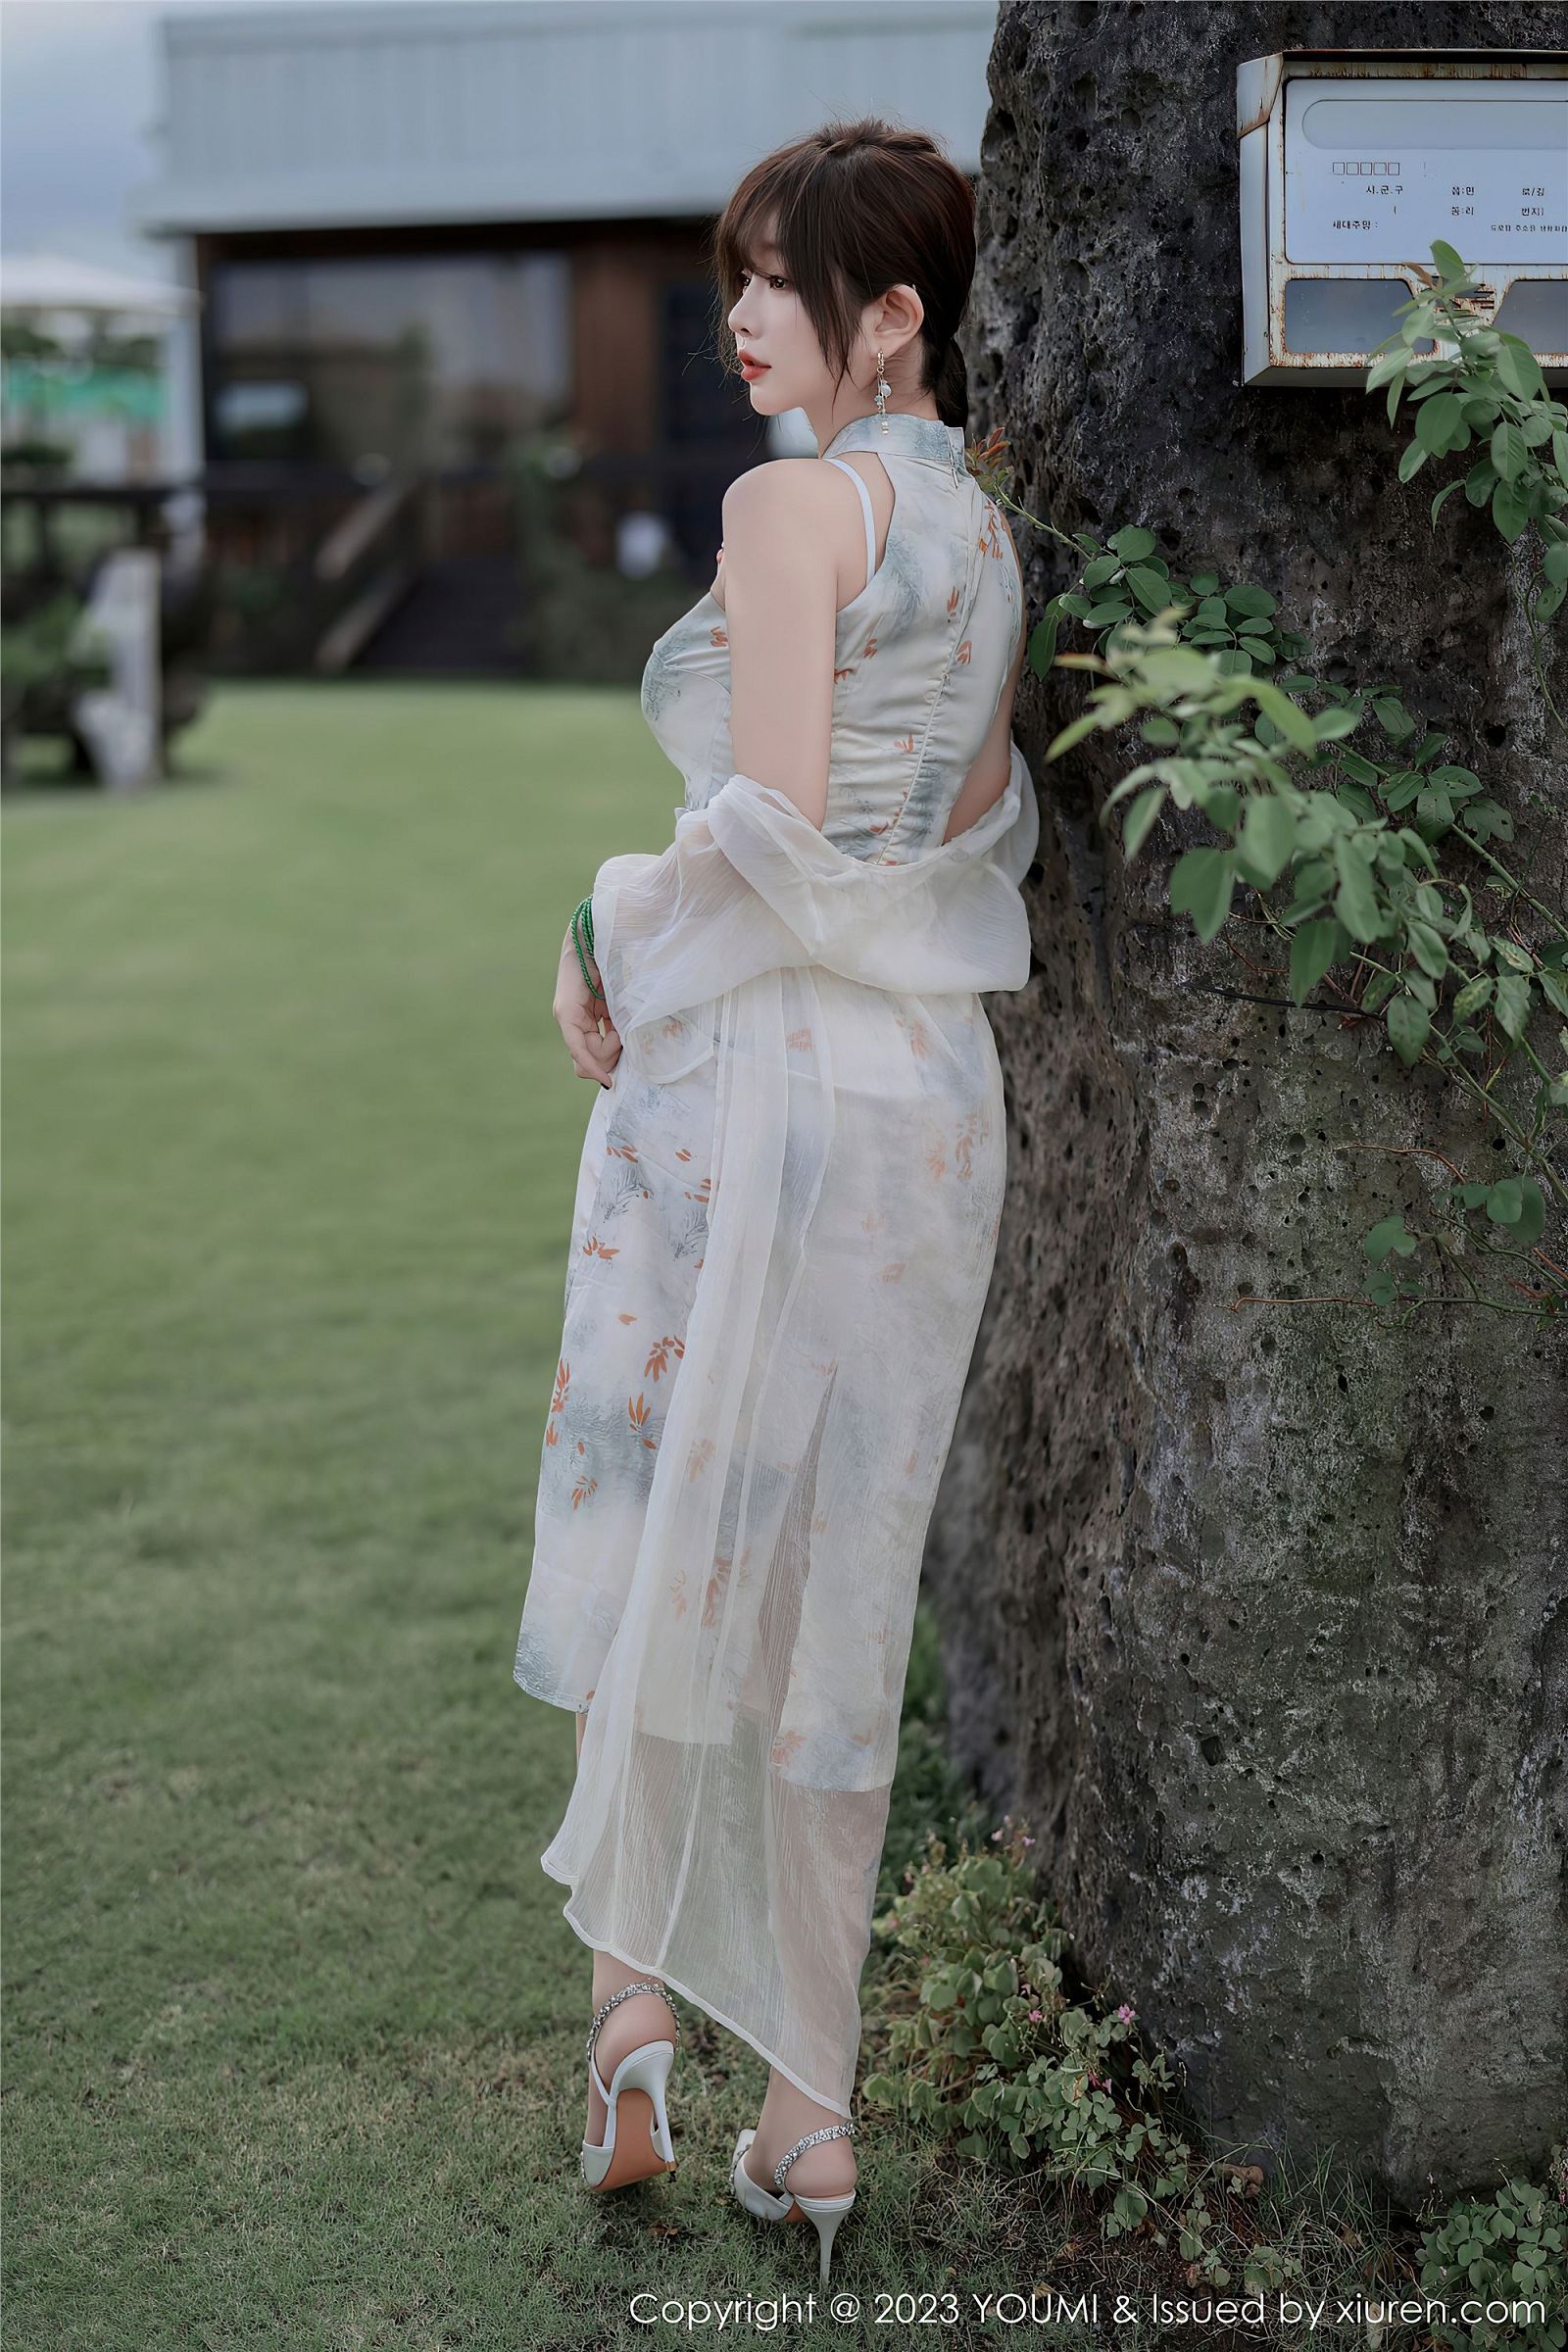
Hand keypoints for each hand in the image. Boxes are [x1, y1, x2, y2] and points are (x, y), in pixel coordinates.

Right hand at [555, 930, 621, 1085]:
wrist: (592, 927)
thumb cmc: (596, 947)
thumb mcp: (607, 977)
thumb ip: (613, 1009)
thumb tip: (622, 1038)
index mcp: (568, 1011)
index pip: (578, 1050)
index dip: (593, 1067)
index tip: (610, 1081)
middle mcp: (571, 1018)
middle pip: (587, 1058)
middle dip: (608, 1056)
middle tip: (625, 1035)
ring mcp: (581, 1017)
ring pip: (595, 1052)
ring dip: (614, 1049)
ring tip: (626, 1028)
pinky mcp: (592, 1013)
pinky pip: (603, 1039)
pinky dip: (616, 1040)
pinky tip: (624, 1027)